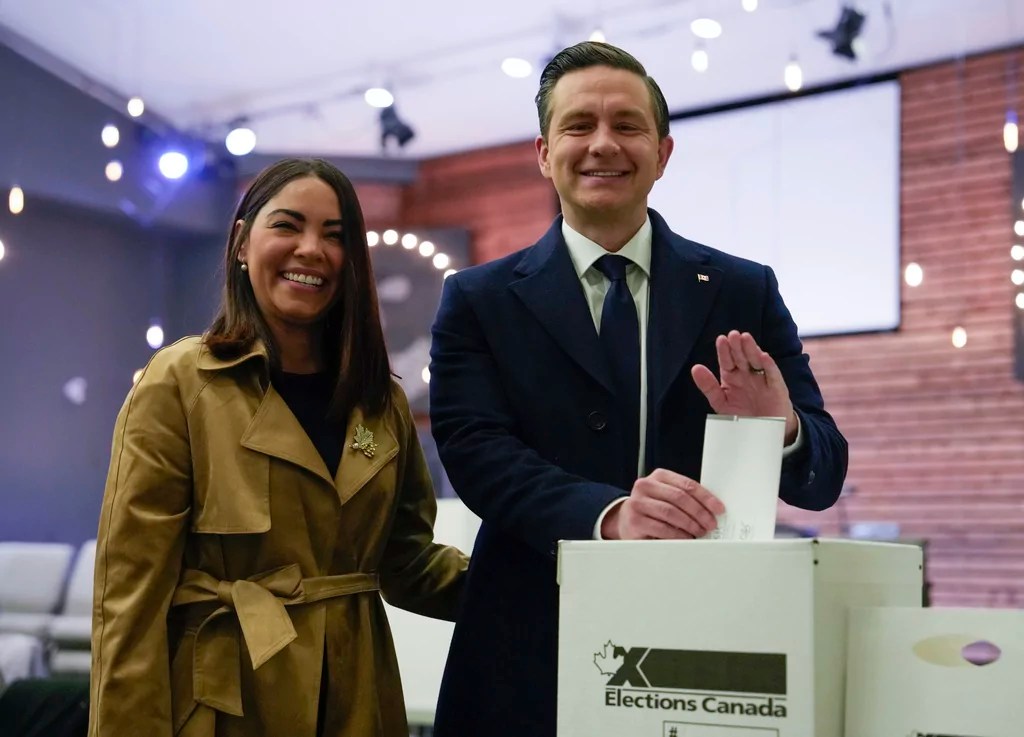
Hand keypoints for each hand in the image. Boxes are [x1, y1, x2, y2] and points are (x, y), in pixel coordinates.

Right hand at [601, 469, 725, 539]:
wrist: (624, 519)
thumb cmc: (652, 508)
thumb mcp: (666, 496)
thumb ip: (685, 498)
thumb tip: (711, 510)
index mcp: (659, 476)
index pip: (687, 484)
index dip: (706, 497)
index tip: (718, 509)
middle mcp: (645, 485)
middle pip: (679, 498)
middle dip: (699, 512)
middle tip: (710, 524)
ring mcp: (638, 502)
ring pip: (671, 512)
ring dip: (689, 524)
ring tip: (699, 532)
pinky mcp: (635, 520)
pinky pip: (661, 528)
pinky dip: (677, 535)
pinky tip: (685, 538)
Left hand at [691, 330, 797, 444]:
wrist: (762, 432)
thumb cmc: (741, 415)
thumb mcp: (720, 402)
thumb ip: (708, 386)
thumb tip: (695, 368)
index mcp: (732, 377)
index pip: (727, 361)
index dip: (724, 351)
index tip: (721, 340)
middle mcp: (747, 375)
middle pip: (741, 358)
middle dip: (737, 346)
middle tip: (733, 334)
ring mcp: (762, 380)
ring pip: (756, 361)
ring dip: (751, 350)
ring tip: (745, 338)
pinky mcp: (776, 388)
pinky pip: (773, 375)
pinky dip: (769, 366)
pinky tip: (763, 356)